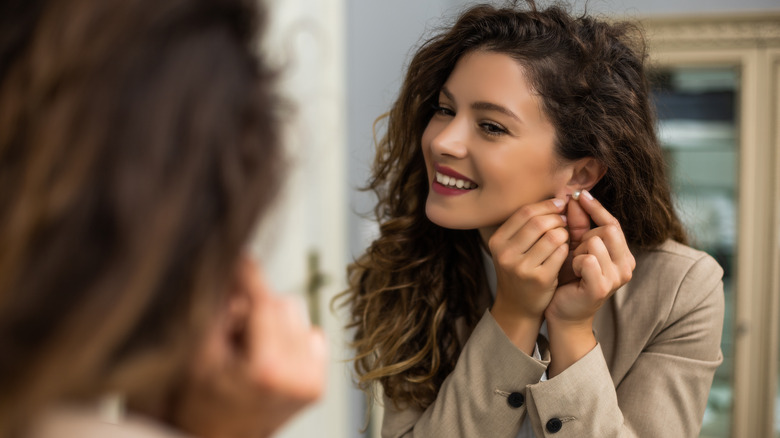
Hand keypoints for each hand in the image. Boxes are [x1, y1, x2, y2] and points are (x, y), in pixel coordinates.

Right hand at [175, 255, 327, 437]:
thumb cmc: (199, 403)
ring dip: (272, 320)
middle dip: (256, 306)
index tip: (242, 256)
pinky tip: (267, 356)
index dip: (251, 276)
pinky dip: (289, 336)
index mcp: (268, 369)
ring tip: (248, 346)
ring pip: (297, 316)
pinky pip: (310, 334)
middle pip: (284, 304)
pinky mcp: (318, 384)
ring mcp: (312, 382)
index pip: (266, 303)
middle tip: (233, 327)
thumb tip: (233, 267)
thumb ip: (216, 310)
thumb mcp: (197, 354)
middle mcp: (298, 376)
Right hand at [487, 198, 568, 352]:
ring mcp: (522, 267)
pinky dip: (567, 248)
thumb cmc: (519, 270)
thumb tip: (558, 198)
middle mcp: (506, 254)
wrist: (518, 306)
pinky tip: (565, 251)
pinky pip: (561, 252)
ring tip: (565, 236)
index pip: (525, 212)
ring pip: (553, 236)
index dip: (546, 205)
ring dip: (565, 233)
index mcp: (497, 241)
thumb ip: (527, 225)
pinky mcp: (539, 278)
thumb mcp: (512, 247)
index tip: (560, 205)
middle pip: (539, 222)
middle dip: (558, 218)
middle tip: (565, 221)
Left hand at [546, 190, 634, 324]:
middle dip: (584, 236)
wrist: (563, 312)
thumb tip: (575, 197)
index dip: (596, 208)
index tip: (579, 194)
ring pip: (595, 243)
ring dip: (578, 251)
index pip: (613, 223)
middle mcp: (626, 266)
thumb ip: (578, 224)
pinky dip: (575, 263)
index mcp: (623, 254)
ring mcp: (617, 278)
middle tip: (574, 252)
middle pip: (606, 230)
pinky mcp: (602, 287)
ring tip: (573, 265)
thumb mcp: (575, 247)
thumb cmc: (569, 279)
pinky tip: (572, 273)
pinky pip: (587, 259)